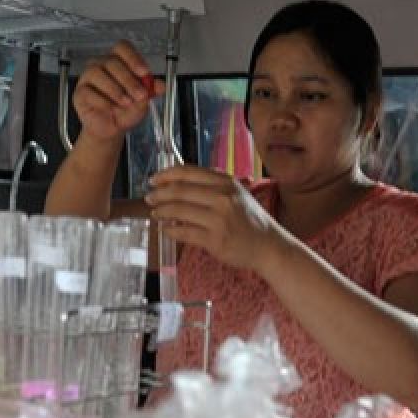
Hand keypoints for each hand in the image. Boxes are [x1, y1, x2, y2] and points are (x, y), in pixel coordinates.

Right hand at [71, 40, 160, 144]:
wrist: (112, 128)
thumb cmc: (125, 110)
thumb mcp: (143, 101)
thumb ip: (151, 91)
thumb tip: (161, 86)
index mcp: (118, 61)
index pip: (122, 47)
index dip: (133, 57)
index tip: (144, 73)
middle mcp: (101, 65)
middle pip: (111, 61)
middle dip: (128, 79)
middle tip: (140, 95)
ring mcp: (88, 77)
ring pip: (96, 72)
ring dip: (115, 89)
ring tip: (126, 103)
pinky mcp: (79, 92)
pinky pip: (87, 91)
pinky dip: (101, 100)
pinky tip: (110, 108)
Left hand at [146, 167, 285, 273]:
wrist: (268, 246)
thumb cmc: (250, 220)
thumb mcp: (237, 194)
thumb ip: (213, 185)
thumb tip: (179, 182)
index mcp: (226, 183)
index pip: (188, 172)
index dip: (166, 175)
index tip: (153, 180)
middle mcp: (223, 198)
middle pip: (180, 191)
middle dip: (159, 194)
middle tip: (149, 198)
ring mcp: (219, 219)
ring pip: (179, 211)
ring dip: (162, 212)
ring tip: (155, 214)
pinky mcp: (215, 240)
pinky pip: (185, 232)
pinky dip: (171, 231)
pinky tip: (166, 230)